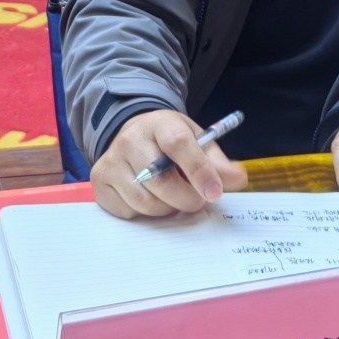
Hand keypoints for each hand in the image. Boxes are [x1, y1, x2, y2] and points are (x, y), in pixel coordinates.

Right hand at [91, 109, 248, 218]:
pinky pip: (129, 212)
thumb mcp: (197, 141)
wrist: (133, 136)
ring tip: (174, 199)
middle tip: (198, 201)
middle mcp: (130, 139)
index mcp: (159, 124)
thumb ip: (217, 162)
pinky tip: (152, 199)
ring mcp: (111, 161)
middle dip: (186, 199)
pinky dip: (146, 214)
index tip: (214, 193)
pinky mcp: (100, 182)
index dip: (199, 170)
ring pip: (145, 202)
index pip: (177, 144)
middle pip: (160, 180)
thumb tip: (238, 179)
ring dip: (167, 209)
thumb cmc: (170, 142)